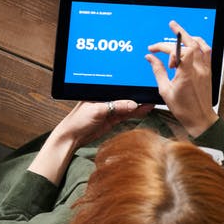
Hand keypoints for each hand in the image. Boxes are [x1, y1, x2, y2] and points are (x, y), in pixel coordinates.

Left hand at [28, 99, 152, 184]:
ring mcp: (109, 109)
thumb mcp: (97, 110)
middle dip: (136, 95)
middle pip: (124, 96)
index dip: (129, 87)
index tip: (141, 86)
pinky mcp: (112, 119)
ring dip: (138, 104)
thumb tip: (133, 104)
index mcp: (100, 91)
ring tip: (151, 101)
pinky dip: (135, 113)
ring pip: (127, 105)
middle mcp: (105, 99)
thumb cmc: (78, 120)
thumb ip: (115, 107)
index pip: (118, 87)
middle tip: (150, 93)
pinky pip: (126, 114)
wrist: (72, 137)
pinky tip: (144, 109)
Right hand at [145, 21, 218, 136]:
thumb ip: (158, 71)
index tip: (154, 49)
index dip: (164, 46)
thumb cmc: (184, 108)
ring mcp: (205, 70)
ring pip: (202, 45)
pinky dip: (200, 45)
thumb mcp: (165, 90)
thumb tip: (151, 58)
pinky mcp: (209, 72)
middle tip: (172, 25)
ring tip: (181, 35)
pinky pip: (207, 53)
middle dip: (180, 32)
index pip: (177, 51)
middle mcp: (198, 69)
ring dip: (191, 38)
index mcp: (186, 74)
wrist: (200, 119)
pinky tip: (193, 45)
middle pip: (191, 43)